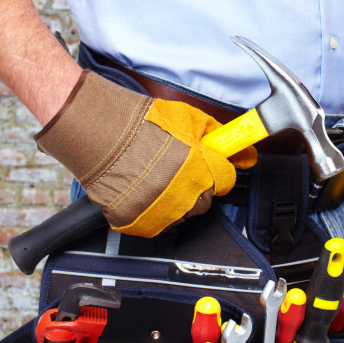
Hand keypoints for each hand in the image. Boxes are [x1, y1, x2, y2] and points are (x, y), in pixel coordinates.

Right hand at [35, 71, 256, 236]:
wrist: (101, 133)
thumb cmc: (141, 124)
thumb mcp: (190, 120)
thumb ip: (218, 136)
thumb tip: (241, 149)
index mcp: (201, 172)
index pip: (224, 180)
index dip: (215, 170)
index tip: (209, 166)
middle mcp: (184, 196)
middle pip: (204, 201)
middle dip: (197, 186)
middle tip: (178, 170)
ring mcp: (160, 213)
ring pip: (180, 214)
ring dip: (174, 200)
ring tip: (156, 177)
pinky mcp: (136, 223)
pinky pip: (152, 223)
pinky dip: (149, 210)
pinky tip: (142, 190)